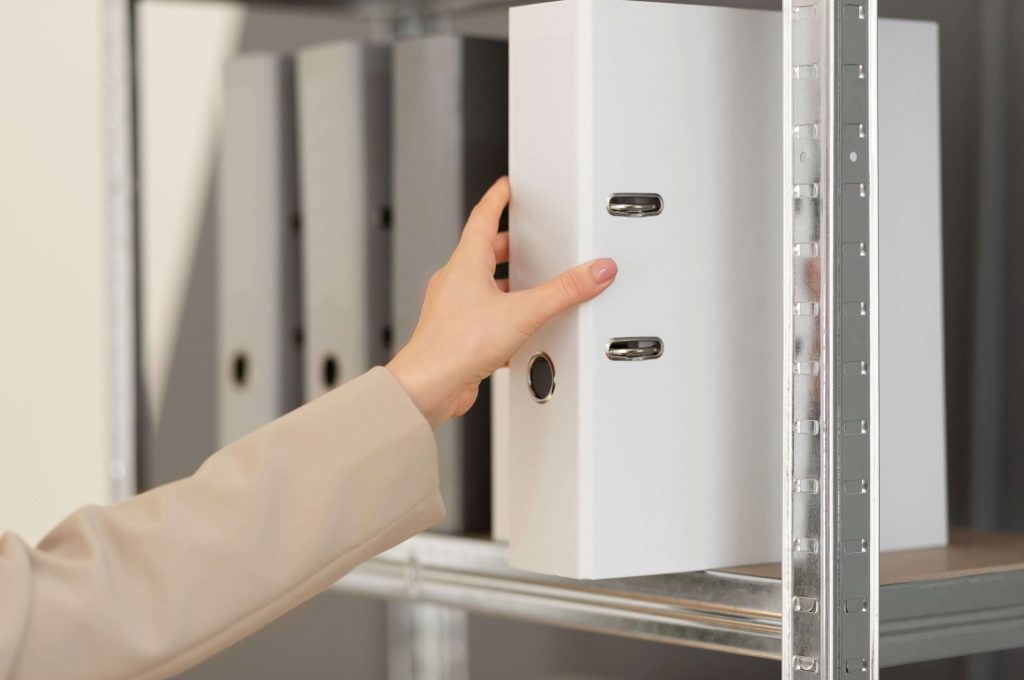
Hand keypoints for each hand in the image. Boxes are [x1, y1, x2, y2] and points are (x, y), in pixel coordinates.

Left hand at [387, 177, 616, 427]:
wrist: (428, 387)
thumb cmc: (454, 346)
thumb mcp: (522, 313)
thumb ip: (563, 292)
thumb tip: (595, 272)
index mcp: (465, 263)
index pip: (483, 216)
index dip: (498, 199)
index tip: (508, 187)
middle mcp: (456, 282)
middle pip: (485, 252)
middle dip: (510, 245)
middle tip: (530, 241)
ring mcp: (454, 309)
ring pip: (485, 286)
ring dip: (507, 285)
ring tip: (531, 289)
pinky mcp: (458, 335)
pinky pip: (483, 317)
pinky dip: (502, 317)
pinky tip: (518, 333)